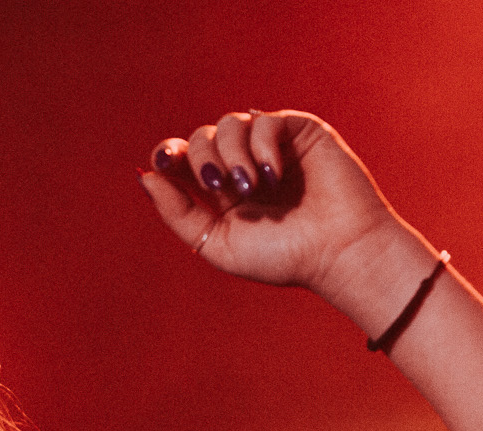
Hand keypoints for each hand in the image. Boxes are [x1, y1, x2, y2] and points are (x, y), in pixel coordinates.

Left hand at [138, 110, 428, 311]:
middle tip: (220, 187)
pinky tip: (272, 176)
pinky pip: (265, 120)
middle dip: (202, 158)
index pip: (181, 159)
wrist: (337, 253)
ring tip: (251, 187)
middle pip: (200, 138)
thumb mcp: (216, 243)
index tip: (164, 164)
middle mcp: (242, 165)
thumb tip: (145, 177)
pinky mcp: (300, 132)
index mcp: (219, 192)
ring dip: (231, 153)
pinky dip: (261, 146)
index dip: (167, 154)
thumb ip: (177, 213)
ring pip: (229, 124)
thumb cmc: (282, 256)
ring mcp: (270, 147)